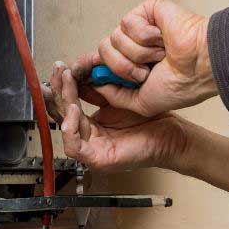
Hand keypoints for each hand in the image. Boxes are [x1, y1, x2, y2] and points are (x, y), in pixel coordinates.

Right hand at [45, 62, 192, 172]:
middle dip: (58, 89)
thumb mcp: (119, 98)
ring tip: (67, 82)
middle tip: (58, 69)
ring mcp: (92, 151)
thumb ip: (99, 89)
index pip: (67, 106)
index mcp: (91, 126)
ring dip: (63, 103)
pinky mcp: (97, 160)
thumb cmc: (151, 120)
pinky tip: (74, 108)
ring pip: (65, 128)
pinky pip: (74, 147)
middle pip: (62, 114)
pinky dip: (71, 128)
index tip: (61, 68)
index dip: (62, 87)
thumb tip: (82, 72)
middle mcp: (89, 138)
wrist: (171, 136)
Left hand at [72, 0, 216, 116]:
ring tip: (159, 56)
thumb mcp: (140, 103)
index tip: (74, 74)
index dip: (87, 67)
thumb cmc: (180, 85)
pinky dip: (145, 37)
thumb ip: (115, 96)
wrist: (199, 69)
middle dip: (122, 68)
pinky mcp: (145, 12)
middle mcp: (133, 47)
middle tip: (146, 73)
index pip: (100, 62)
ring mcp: (138, 29)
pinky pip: (127, 24)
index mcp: (131, 66)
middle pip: (102, 52)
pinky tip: (161, 39)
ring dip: (137, 55)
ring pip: (113, 40)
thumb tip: (95, 85)